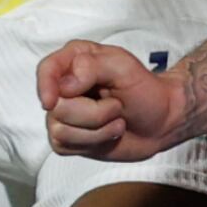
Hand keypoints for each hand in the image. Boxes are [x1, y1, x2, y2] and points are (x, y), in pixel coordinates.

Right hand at [37, 39, 185, 161]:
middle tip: (117, 106)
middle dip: (94, 113)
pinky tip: (107, 133)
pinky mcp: (67, 138)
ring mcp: (63, 114)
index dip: (45, 85)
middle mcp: (64, 86)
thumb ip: (92, 67)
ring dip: (97, 130)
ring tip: (115, 119)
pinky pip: (64, 146)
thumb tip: (64, 86)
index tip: (51, 102)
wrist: (161, 121)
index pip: (47, 69)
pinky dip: (92, 142)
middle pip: (56, 107)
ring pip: (60, 130)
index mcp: (75, 60)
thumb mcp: (123, 68)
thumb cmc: (144, 90)